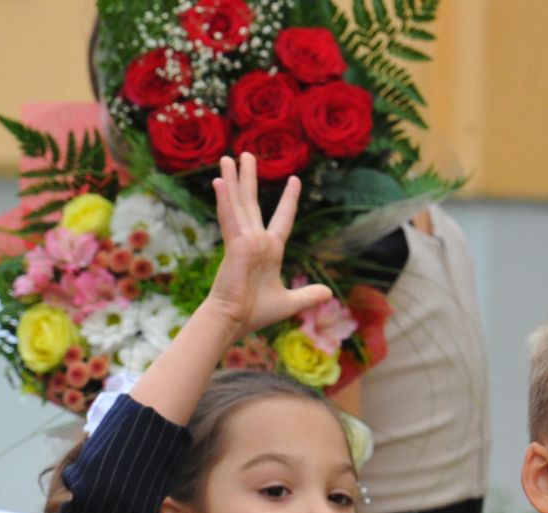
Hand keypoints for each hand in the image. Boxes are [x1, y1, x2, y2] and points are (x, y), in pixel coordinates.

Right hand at [201, 155, 331, 337]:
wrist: (234, 321)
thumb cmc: (256, 314)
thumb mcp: (290, 302)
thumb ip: (307, 295)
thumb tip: (328, 293)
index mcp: (269, 250)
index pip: (282, 219)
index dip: (288, 200)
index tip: (294, 180)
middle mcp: (255, 241)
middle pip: (251, 203)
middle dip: (249, 178)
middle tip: (246, 156)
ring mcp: (243, 240)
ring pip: (238, 203)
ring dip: (233, 179)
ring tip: (228, 157)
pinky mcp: (233, 244)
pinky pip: (229, 218)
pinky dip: (225, 200)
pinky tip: (220, 181)